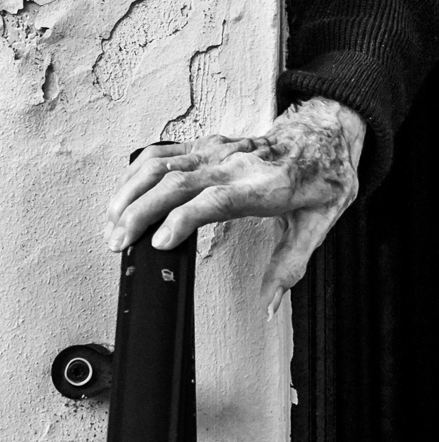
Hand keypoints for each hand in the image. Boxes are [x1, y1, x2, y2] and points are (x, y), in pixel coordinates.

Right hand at [105, 97, 365, 315]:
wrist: (325, 132)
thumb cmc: (323, 177)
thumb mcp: (319, 224)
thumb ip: (291, 266)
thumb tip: (269, 308)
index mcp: (265, 186)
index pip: (216, 199)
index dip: (184, 219)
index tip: (159, 244)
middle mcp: (236, 164)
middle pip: (178, 181)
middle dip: (141, 210)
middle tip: (117, 243)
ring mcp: (218, 150)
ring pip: (164, 163)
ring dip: (131, 191)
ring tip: (110, 223)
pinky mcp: (207, 144)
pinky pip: (164, 152)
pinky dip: (136, 172)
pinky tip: (121, 196)